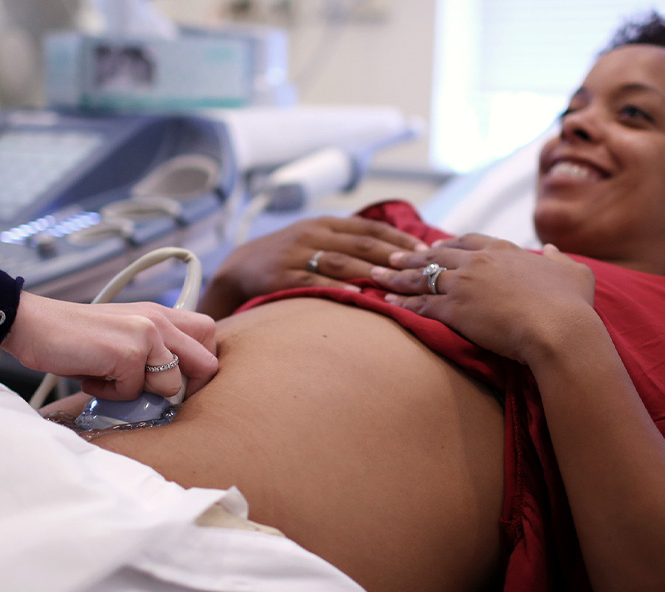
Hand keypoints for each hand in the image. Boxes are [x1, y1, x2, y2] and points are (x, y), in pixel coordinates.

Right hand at [0, 292, 217, 400]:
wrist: (33, 324)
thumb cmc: (77, 337)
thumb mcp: (124, 335)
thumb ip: (152, 351)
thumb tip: (175, 387)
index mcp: (161, 313)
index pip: (209, 336)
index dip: (199, 366)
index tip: (177, 382)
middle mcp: (159, 319)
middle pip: (206, 362)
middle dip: (184, 388)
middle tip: (152, 391)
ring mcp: (146, 333)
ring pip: (172, 385)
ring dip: (140, 392)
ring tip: (111, 379)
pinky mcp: (128, 352)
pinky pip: (135, 392)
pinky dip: (112, 394)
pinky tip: (92, 377)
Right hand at [199, 215, 426, 317]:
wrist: (238, 268)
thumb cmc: (286, 257)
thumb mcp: (316, 239)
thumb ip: (347, 242)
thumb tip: (394, 251)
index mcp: (325, 223)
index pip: (369, 228)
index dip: (399, 238)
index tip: (426, 250)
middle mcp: (313, 234)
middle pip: (360, 243)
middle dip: (393, 255)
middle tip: (420, 268)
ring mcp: (296, 254)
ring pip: (340, 260)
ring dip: (370, 271)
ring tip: (396, 281)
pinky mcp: (282, 275)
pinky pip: (313, 281)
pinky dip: (337, 287)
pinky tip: (358, 295)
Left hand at [371, 235, 595, 363]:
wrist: (558, 329)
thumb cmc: (571, 305)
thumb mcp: (574, 273)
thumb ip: (561, 259)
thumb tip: (553, 249)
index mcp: (505, 251)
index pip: (470, 241)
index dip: (450, 243)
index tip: (436, 245)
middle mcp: (479, 262)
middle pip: (438, 255)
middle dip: (413, 255)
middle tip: (393, 254)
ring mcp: (464, 284)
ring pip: (423, 276)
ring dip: (397, 274)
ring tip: (377, 272)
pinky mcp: (454, 309)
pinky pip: (421, 303)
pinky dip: (402, 301)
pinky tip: (386, 300)